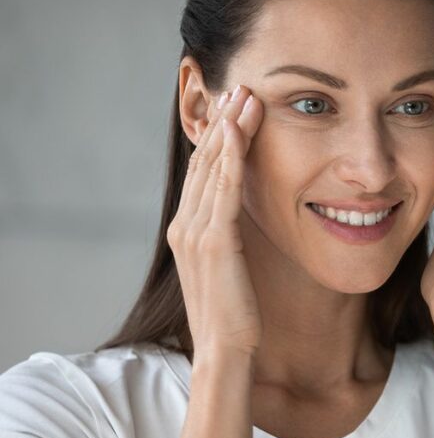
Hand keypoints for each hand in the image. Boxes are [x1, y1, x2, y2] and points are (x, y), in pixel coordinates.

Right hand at [167, 85, 264, 358]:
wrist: (226, 350)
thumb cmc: (235, 312)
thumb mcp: (230, 265)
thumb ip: (230, 236)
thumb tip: (243, 215)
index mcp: (187, 230)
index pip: (203, 172)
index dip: (218, 137)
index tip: (235, 107)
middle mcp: (184, 225)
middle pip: (205, 162)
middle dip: (224, 122)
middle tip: (241, 87)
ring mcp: (195, 232)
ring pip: (213, 168)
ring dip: (230, 129)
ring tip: (246, 97)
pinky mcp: (214, 241)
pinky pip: (223, 190)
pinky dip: (230, 158)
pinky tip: (239, 132)